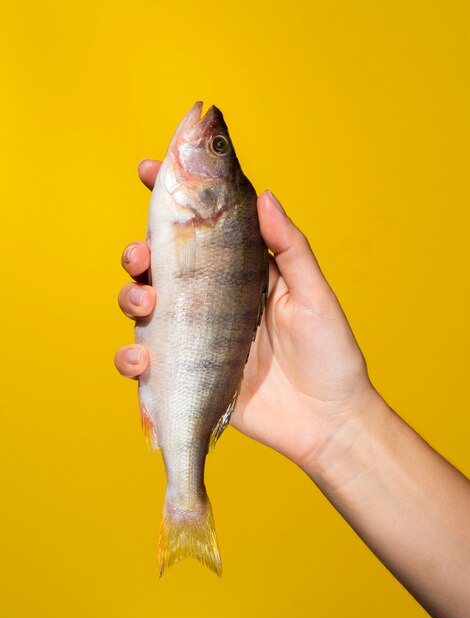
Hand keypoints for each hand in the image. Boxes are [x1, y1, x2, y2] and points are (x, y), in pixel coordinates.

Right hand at [115, 159, 377, 469]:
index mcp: (239, 273)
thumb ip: (288, 247)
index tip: (145, 169)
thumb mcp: (313, 294)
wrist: (327, 420)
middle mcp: (210, 301)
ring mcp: (193, 337)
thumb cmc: (328, 353)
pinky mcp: (184, 375)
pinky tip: (143, 359)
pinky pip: (142, 362)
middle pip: (158, 267)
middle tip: (140, 256)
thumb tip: (265, 194)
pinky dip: (130, 357)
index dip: (171, 198)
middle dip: (137, 254)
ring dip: (130, 298)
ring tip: (145, 305)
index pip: (199, 229)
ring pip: (142, 308)